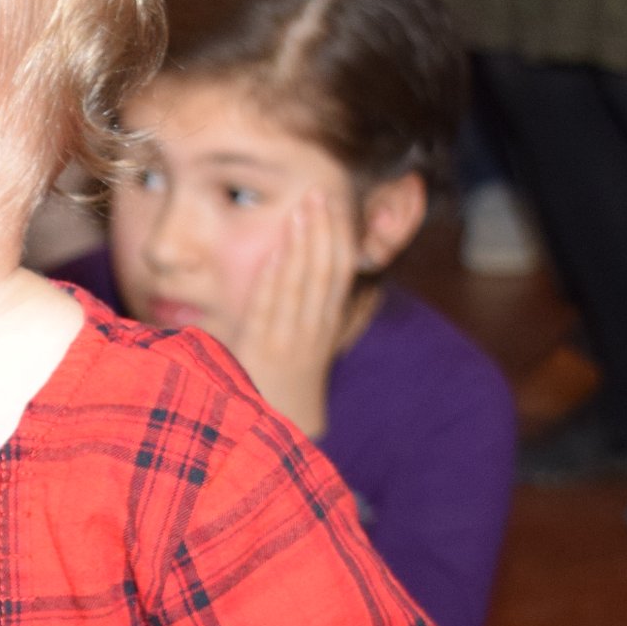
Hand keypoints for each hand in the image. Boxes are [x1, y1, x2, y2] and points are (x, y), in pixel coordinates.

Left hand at [217, 187, 357, 440]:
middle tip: (320, 192)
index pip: (339, 273)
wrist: (278, 433)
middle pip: (323, 271)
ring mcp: (288, 338)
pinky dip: (273, 278)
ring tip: (301, 208)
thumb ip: (340, 319)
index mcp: (327, 325)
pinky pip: (269, 308)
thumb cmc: (290, 384)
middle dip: (322, 230)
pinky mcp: (260, 349)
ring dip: (300, 244)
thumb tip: (365, 290)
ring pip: (300, 283)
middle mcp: (313, 329)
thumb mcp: (319, 349)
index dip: (339, 237)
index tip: (336, 205)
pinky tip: (274, 252)